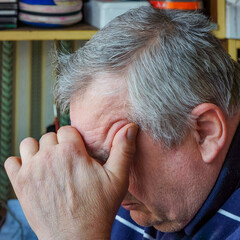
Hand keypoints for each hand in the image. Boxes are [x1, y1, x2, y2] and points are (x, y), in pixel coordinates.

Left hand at [4, 124, 137, 239]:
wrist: (76, 238)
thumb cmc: (99, 208)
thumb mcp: (118, 178)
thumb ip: (123, 149)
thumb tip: (131, 127)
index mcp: (71, 151)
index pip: (67, 129)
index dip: (74, 140)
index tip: (78, 151)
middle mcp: (49, 156)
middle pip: (49, 136)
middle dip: (58, 145)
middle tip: (67, 161)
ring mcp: (31, 170)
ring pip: (29, 144)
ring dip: (38, 150)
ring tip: (50, 163)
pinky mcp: (20, 184)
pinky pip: (11, 161)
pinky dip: (20, 163)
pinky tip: (33, 172)